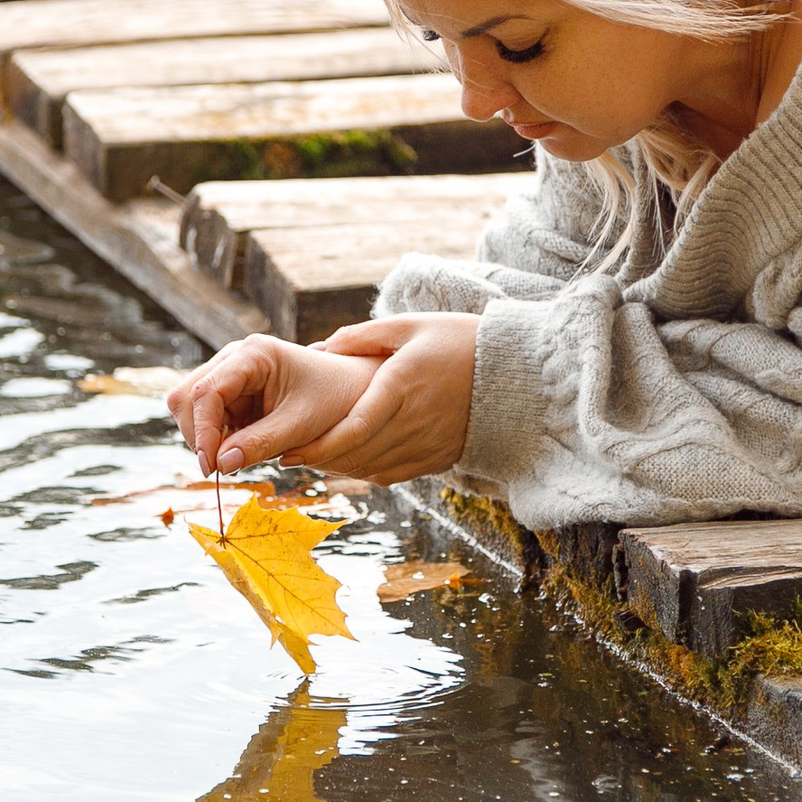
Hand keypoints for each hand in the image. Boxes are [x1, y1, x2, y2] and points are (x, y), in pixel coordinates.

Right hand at [168, 334, 380, 473]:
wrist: (354, 392)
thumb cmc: (335, 401)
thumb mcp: (301, 426)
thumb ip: (260, 444)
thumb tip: (219, 466)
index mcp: (254, 354)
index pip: (206, 392)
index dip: (203, 432)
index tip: (213, 468)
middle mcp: (235, 358)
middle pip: (187, 397)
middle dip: (198, 436)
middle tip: (220, 470)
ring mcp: (231, 375)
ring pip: (190, 409)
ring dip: (206, 439)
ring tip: (236, 461)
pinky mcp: (233, 394)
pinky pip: (207, 419)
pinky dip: (216, 440)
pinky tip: (240, 452)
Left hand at [287, 313, 479, 484]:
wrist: (513, 373)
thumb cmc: (459, 341)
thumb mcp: (410, 326)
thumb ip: (362, 336)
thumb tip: (321, 348)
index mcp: (404, 386)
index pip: (355, 427)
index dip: (320, 446)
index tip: (291, 451)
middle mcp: (415, 422)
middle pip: (357, 454)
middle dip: (319, 461)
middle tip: (288, 456)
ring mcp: (428, 444)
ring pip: (371, 470)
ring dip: (338, 470)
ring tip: (312, 459)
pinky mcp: (438, 459)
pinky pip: (393, 475)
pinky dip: (365, 472)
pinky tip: (348, 463)